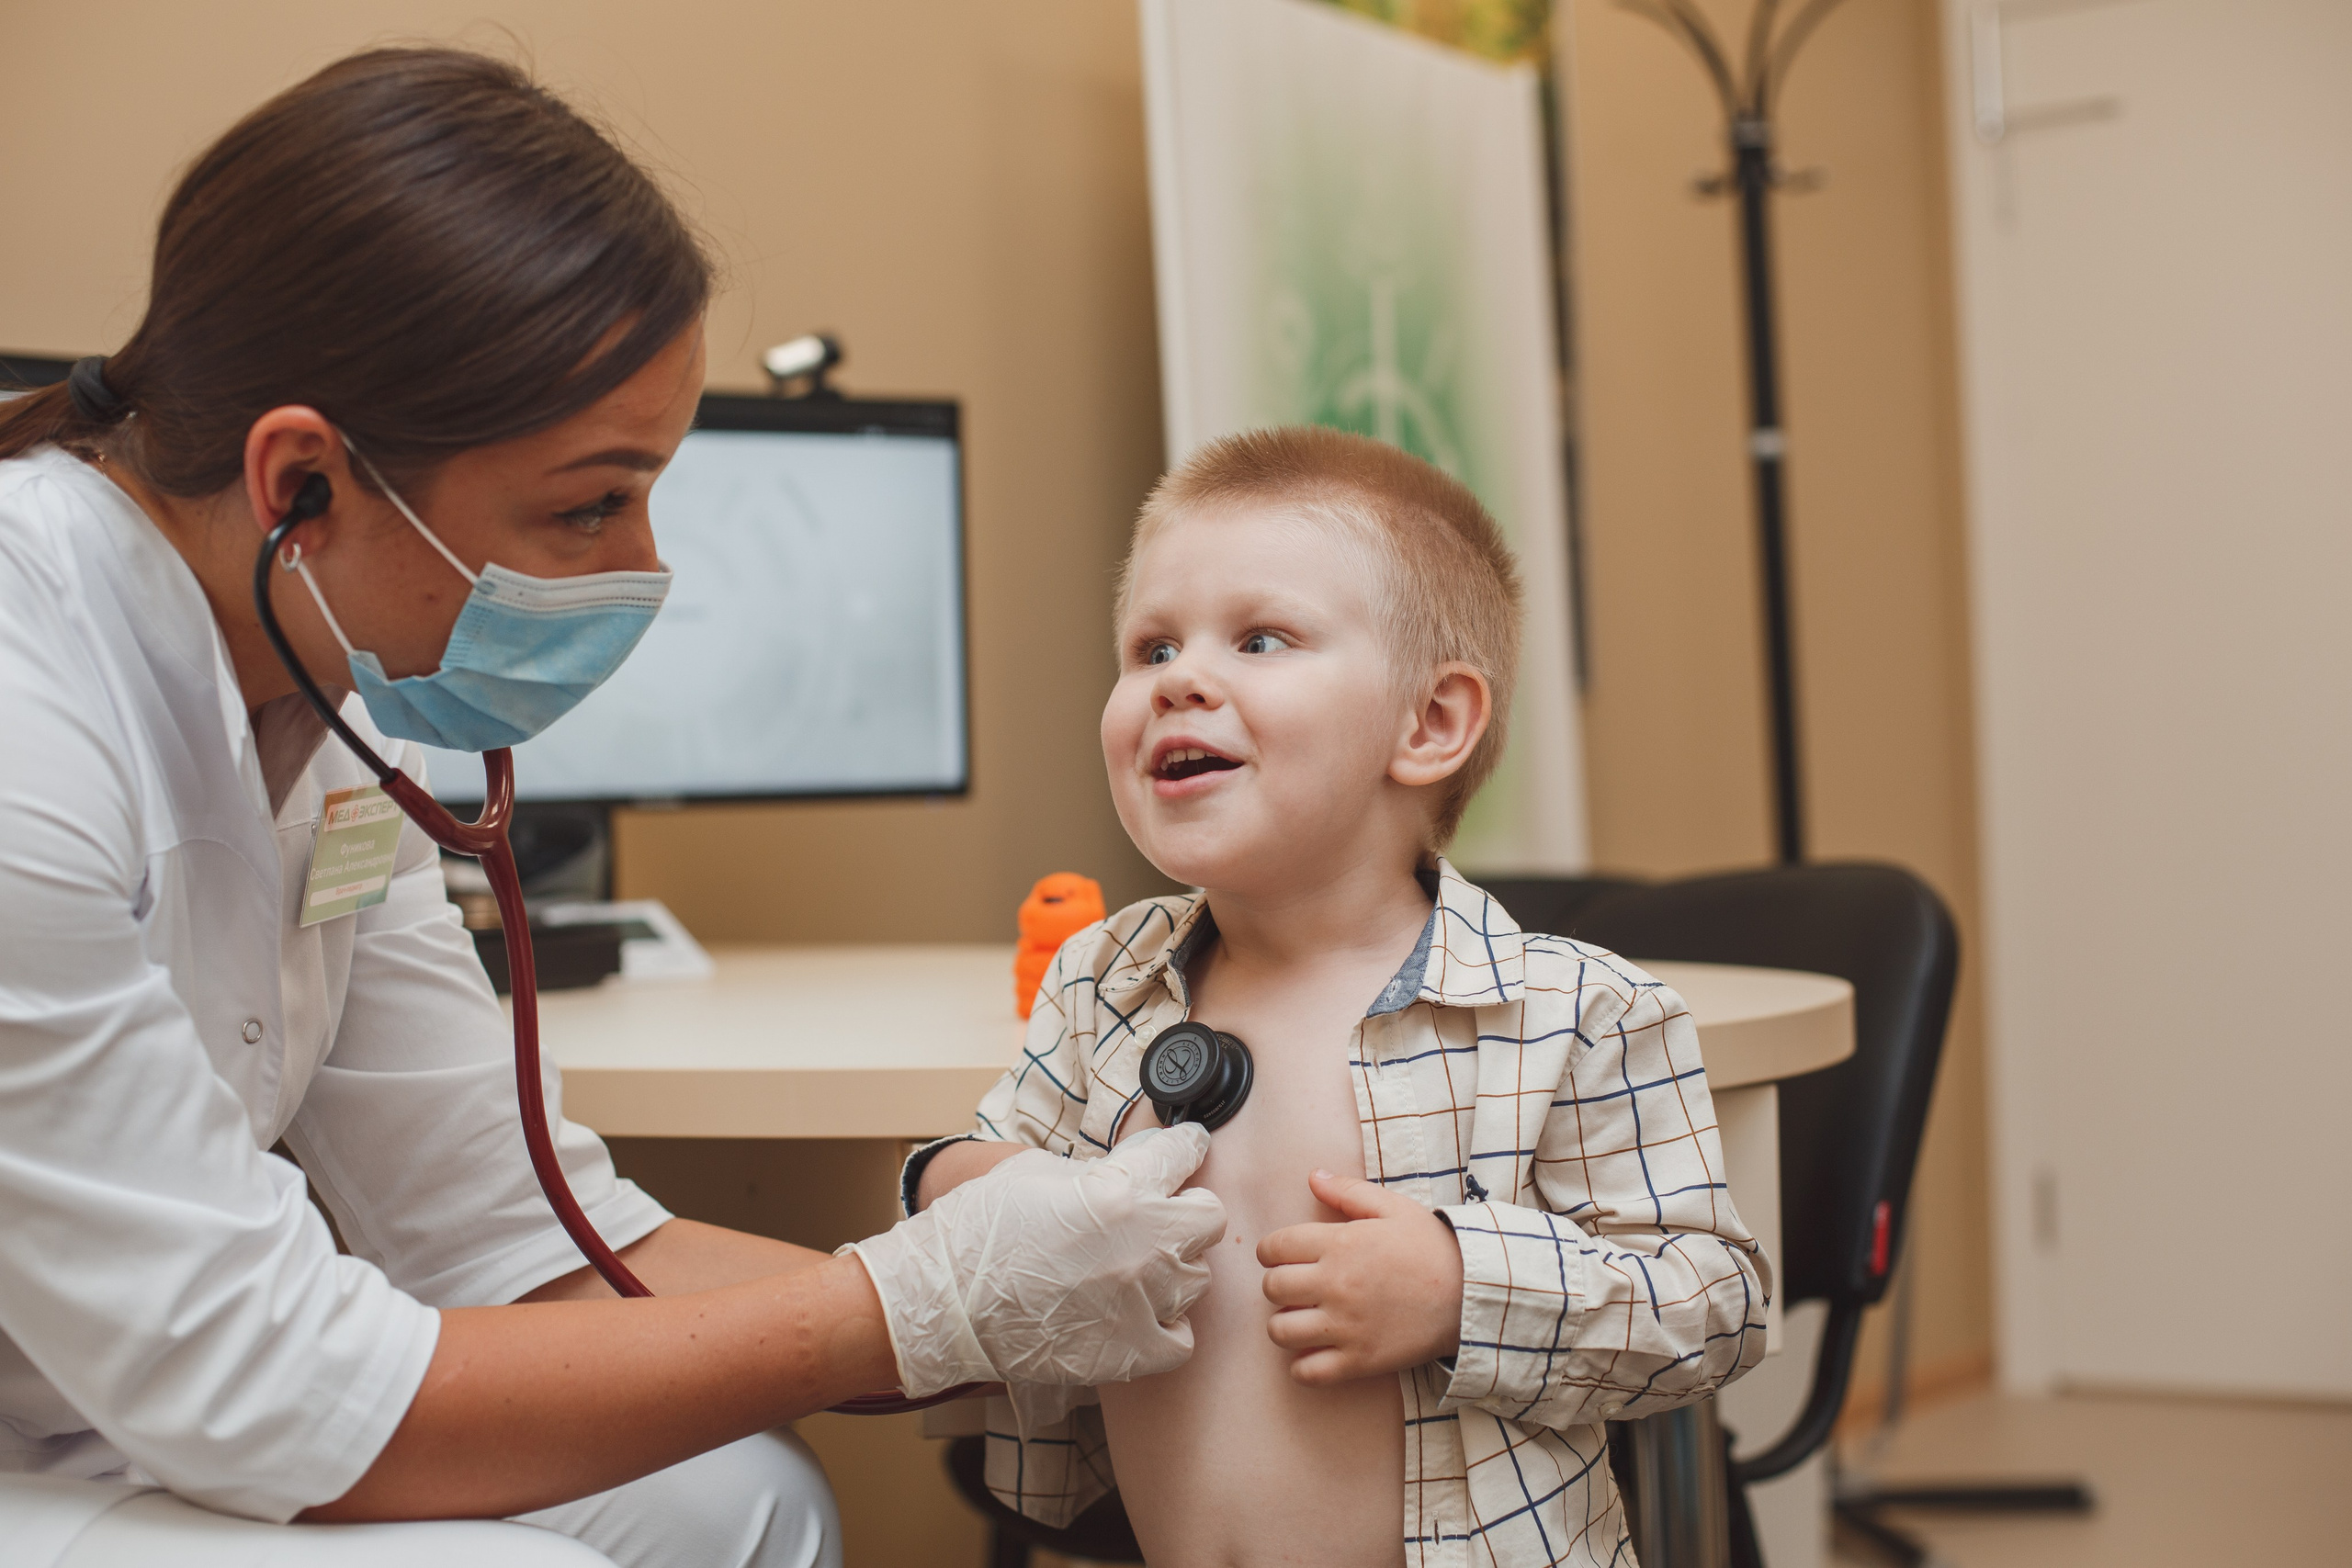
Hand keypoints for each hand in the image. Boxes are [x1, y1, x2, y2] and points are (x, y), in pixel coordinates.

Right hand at [847, 1124, 1225, 1396]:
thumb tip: (1133, 1170)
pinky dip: (1164, 1326)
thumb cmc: (982, 1228)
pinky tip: (1137, 1314)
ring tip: (1134, 1269)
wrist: (944, 1299)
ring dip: (1171, 1270)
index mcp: (1120, 1190)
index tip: (1182, 1148)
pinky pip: (1181, 1337)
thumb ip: (1099, 1171)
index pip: (1182, 1154)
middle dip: (1185, 1211)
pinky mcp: (1131, 1351)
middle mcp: (1143, 1244)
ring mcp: (1141, 1301)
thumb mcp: (1039, 1172)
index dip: (1181, 1147)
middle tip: (1157, 1215)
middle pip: (1209, 1219)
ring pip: (1196, 1279)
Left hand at [1257, 1169, 1462, 1385]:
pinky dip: (1302, 1365)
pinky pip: (1307, 1372)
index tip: (1281, 1257)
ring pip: (1280, 1331)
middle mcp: (1335, 1285)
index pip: (1275, 1248)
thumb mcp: (1393, 1208)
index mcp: (1339, 1244)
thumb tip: (1312, 1177)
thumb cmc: (1433, 1247)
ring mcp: (1346, 1326)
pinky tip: (1316, 1352)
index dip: (1271, 1251)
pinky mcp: (1359, 1361)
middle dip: (1278, 1285)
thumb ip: (1348, 1191)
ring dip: (1285, 1324)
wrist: (1473, 1293)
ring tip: (1302, 1319)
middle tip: (1296, 1287)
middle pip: (1273, 1288)